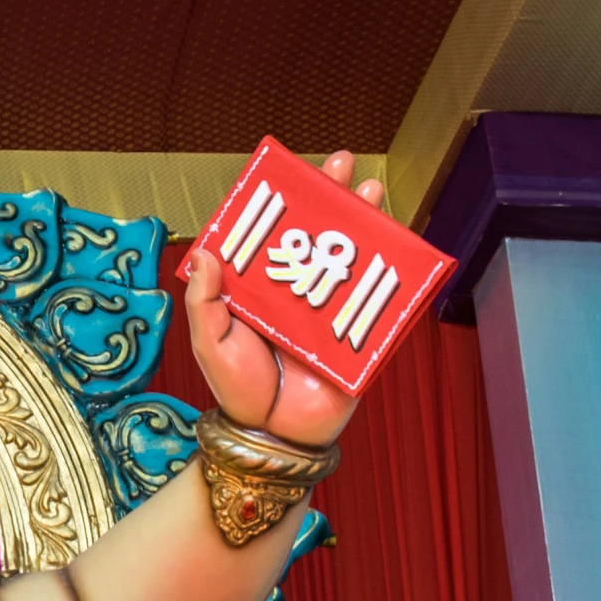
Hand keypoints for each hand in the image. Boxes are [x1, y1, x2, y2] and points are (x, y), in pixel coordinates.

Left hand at [185, 150, 386, 445]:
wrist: (273, 436)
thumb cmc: (237, 390)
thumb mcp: (210, 343)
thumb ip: (206, 302)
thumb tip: (205, 254)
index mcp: (259, 290)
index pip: (272, 238)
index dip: (282, 206)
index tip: (287, 173)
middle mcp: (296, 293)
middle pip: (317, 237)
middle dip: (330, 198)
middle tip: (342, 164)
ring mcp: (329, 311)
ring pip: (350, 258)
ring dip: (364, 222)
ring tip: (370, 191)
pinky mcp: (358, 334)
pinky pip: (376, 300)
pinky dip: (389, 273)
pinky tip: (395, 245)